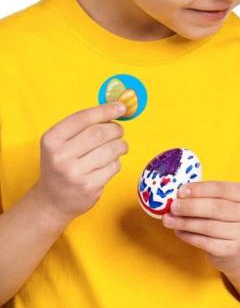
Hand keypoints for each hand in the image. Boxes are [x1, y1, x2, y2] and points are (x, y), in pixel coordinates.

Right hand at [34, 101, 127, 221]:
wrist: (52, 200)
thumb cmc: (62, 164)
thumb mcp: (61, 143)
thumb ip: (83, 125)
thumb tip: (116, 108)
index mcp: (51, 140)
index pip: (82, 118)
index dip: (105, 110)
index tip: (121, 107)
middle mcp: (60, 156)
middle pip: (99, 133)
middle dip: (116, 129)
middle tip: (119, 131)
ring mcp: (75, 174)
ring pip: (111, 149)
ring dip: (121, 145)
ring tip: (119, 146)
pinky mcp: (89, 187)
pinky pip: (114, 166)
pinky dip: (117, 161)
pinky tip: (110, 163)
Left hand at [163, 181, 239, 273]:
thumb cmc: (226, 219)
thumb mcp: (224, 202)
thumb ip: (206, 196)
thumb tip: (179, 195)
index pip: (221, 189)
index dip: (199, 189)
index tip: (181, 191)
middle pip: (215, 208)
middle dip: (190, 206)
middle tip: (173, 206)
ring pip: (208, 226)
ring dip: (185, 222)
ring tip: (169, 220)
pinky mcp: (232, 250)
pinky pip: (205, 242)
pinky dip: (188, 236)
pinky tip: (178, 231)